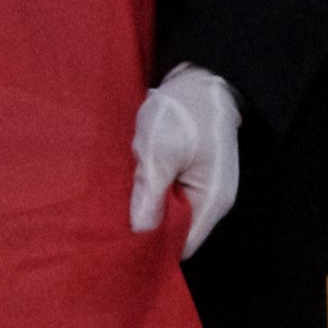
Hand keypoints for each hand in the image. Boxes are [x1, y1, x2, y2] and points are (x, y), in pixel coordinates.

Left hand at [129, 65, 239, 256]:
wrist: (199, 81)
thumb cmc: (181, 114)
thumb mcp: (159, 153)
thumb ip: (150, 194)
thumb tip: (139, 233)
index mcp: (211, 202)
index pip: (184, 244)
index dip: (155, 246)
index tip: (124, 245)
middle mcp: (211, 202)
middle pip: (176, 230)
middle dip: (148, 225)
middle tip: (115, 219)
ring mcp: (203, 188)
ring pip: (170, 211)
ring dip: (147, 205)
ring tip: (123, 198)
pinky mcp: (192, 176)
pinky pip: (169, 194)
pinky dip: (151, 190)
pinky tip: (133, 182)